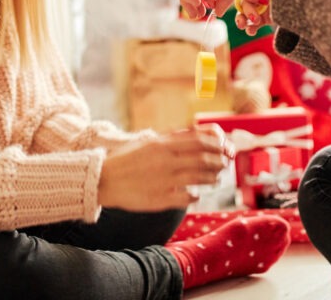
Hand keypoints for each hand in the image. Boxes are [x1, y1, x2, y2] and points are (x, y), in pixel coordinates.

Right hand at [98, 126, 230, 211]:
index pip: (198, 141)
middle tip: (225, 164)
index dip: (217, 144)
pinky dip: (195, 195)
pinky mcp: (160, 199)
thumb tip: (194, 132)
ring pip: (198, 178)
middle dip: (219, 161)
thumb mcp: (148, 142)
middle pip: (202, 159)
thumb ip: (170, 138)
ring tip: (215, 179)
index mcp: (162, 144)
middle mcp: (165, 161)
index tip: (226, 147)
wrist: (104, 179)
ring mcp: (164, 181)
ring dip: (211, 178)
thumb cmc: (126, 159)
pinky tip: (196, 194)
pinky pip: (186, 197)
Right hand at [235, 0, 272, 35]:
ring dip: (241, 19)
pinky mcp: (261, 20)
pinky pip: (251, 25)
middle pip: (245, 1)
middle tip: (256, 18)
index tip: (264, 1)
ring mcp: (258, 9)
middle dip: (248, 10)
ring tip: (242, 26)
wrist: (302, 10)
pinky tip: (251, 32)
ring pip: (243, 13)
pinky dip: (250, 29)